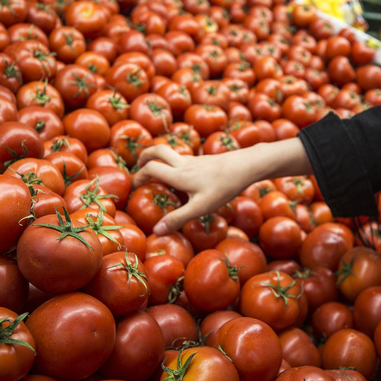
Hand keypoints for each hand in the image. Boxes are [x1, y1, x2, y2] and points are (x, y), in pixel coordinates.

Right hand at [132, 138, 312, 234]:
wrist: (246, 166)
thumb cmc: (224, 187)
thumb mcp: (201, 207)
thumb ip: (178, 219)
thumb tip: (157, 231)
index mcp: (178, 174)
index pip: (150, 168)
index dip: (139, 176)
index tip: (134, 186)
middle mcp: (183, 163)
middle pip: (158, 149)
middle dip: (145, 156)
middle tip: (139, 167)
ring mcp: (195, 160)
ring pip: (171, 153)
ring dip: (160, 158)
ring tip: (158, 173)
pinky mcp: (204, 160)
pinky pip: (184, 159)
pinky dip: (175, 164)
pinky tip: (183, 178)